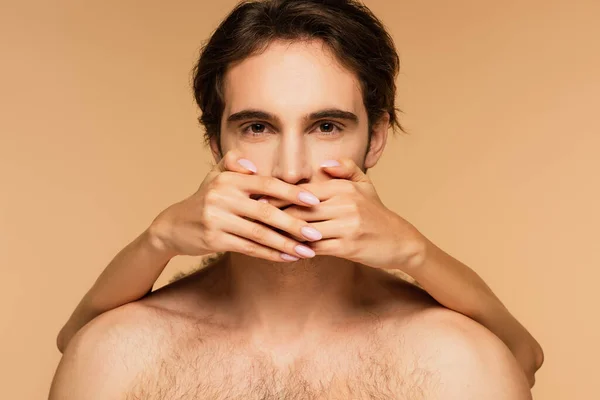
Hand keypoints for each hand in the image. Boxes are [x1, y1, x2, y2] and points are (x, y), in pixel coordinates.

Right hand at [146, 150, 321, 261]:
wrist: (174, 225)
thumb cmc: (205, 199)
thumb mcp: (216, 176)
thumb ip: (235, 164)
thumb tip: (255, 167)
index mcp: (229, 179)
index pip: (266, 184)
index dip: (292, 192)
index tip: (314, 200)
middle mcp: (222, 197)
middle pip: (266, 212)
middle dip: (294, 224)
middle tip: (316, 233)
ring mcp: (217, 219)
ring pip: (259, 234)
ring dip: (286, 244)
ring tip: (308, 252)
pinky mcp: (215, 240)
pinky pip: (249, 248)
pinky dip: (270, 254)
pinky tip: (288, 258)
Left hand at [261, 159, 426, 271]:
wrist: (400, 240)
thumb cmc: (376, 213)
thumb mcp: (365, 185)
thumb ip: (345, 169)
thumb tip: (323, 164)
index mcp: (343, 188)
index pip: (302, 191)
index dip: (277, 196)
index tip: (256, 200)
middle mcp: (344, 204)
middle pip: (299, 210)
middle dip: (273, 216)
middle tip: (250, 219)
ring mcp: (346, 226)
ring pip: (304, 230)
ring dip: (282, 235)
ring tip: (261, 236)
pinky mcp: (348, 246)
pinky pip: (316, 248)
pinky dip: (299, 250)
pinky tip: (285, 252)